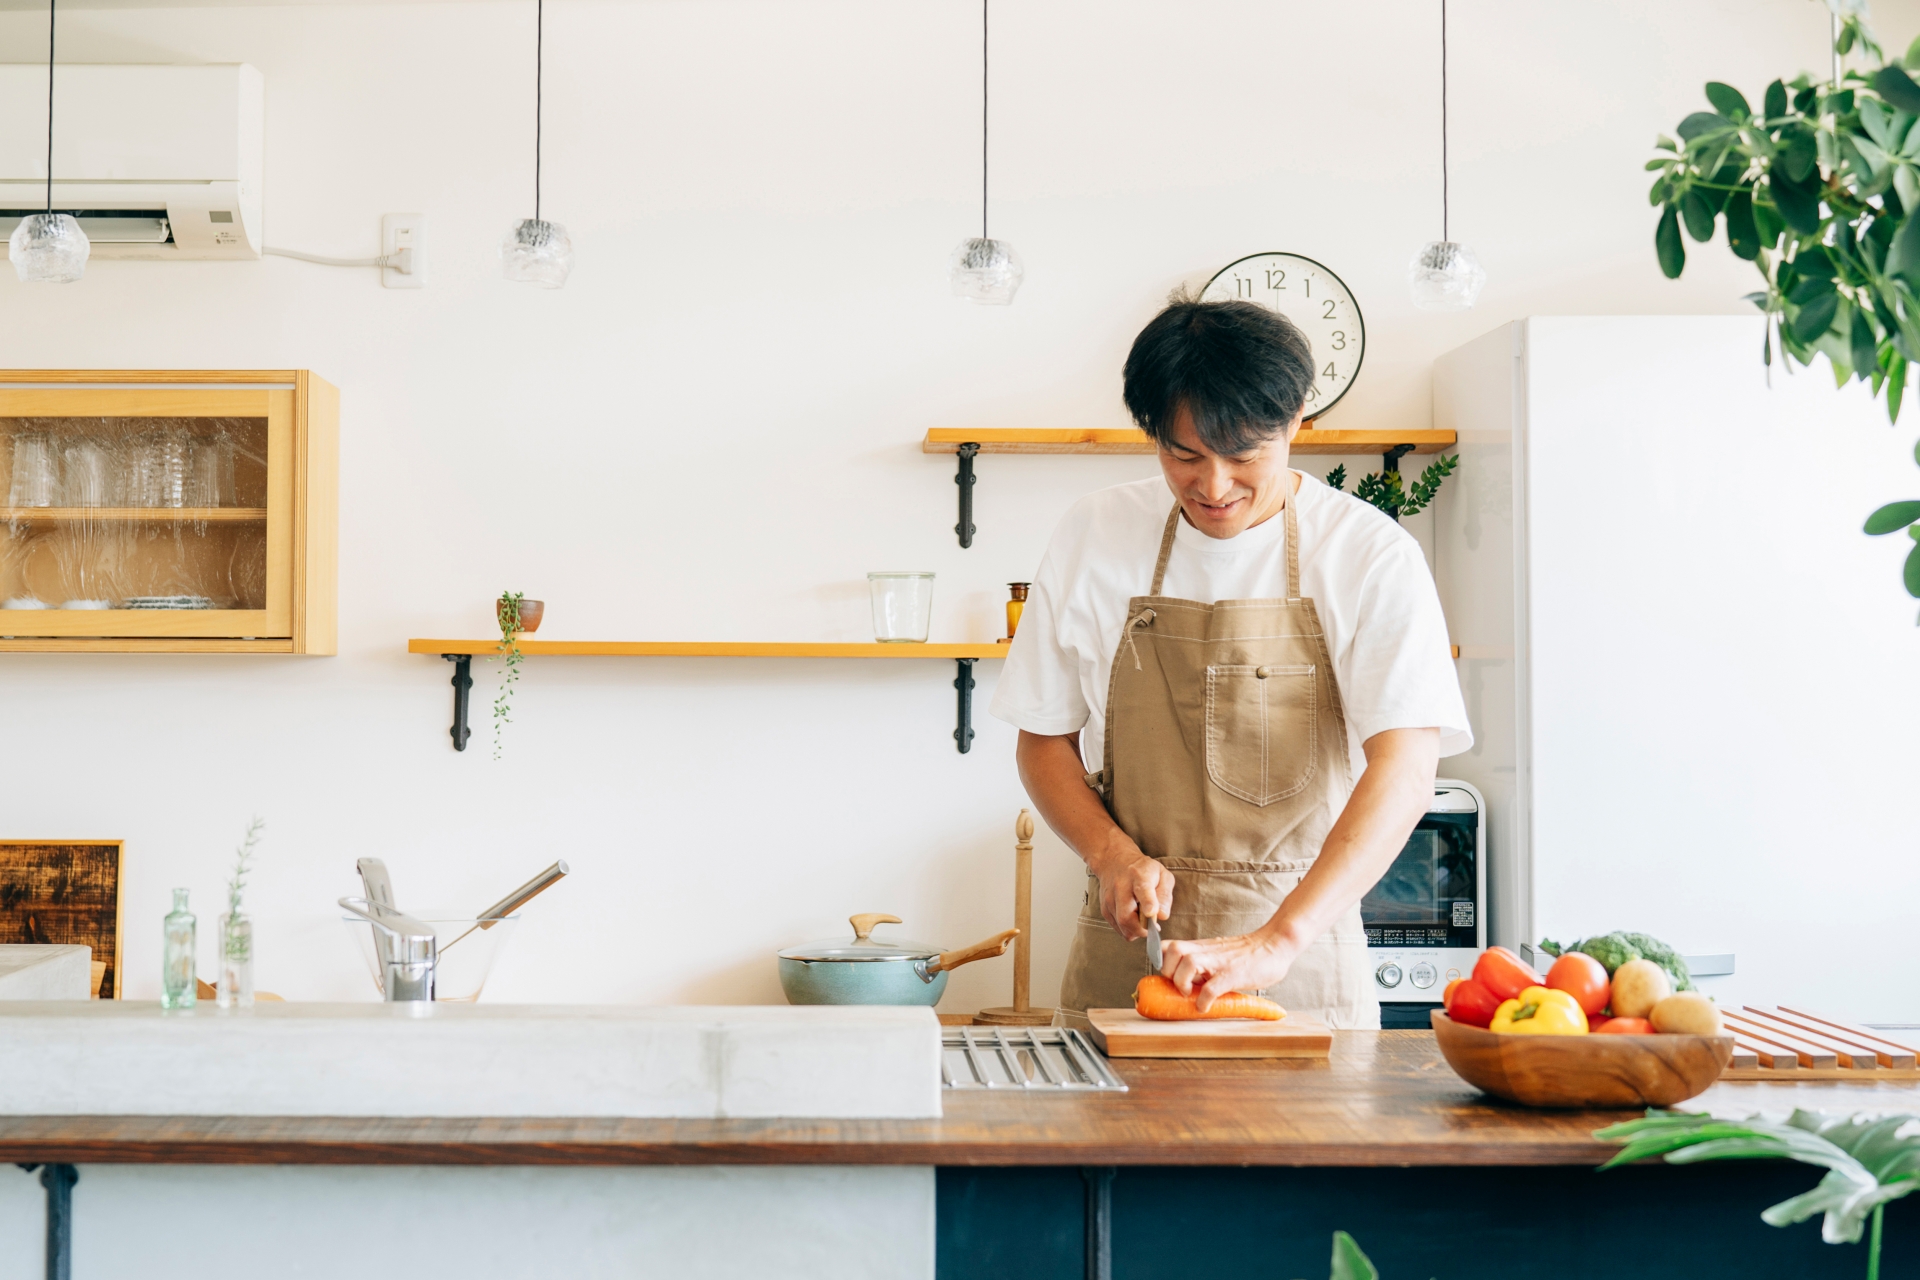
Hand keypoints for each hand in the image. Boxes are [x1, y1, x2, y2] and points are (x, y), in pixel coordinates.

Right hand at [1086, 839, 1173, 940]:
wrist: (1114, 861)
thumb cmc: (1143, 870)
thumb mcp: (1162, 875)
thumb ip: (1165, 895)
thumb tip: (1162, 916)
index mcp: (1139, 876)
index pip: (1142, 890)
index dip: (1148, 903)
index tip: (1151, 913)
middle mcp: (1121, 887)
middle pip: (1126, 916)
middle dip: (1141, 929)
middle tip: (1152, 926)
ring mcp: (1110, 899)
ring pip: (1122, 926)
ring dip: (1136, 929)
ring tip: (1143, 918)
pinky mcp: (1104, 908)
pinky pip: (1118, 928)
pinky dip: (1129, 929)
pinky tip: (1134, 918)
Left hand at [1161, 931, 1300, 1011]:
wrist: (1276, 944)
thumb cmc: (1249, 954)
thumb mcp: (1219, 954)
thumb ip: (1204, 964)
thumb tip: (1189, 985)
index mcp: (1202, 947)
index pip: (1169, 946)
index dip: (1162, 962)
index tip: (1167, 979)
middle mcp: (1207, 951)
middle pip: (1172, 950)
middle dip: (1169, 971)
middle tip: (1180, 986)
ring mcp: (1219, 961)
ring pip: (1188, 963)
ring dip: (1183, 982)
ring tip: (1191, 994)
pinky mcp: (1234, 974)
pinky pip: (1212, 987)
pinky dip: (1204, 1000)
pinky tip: (1205, 1006)